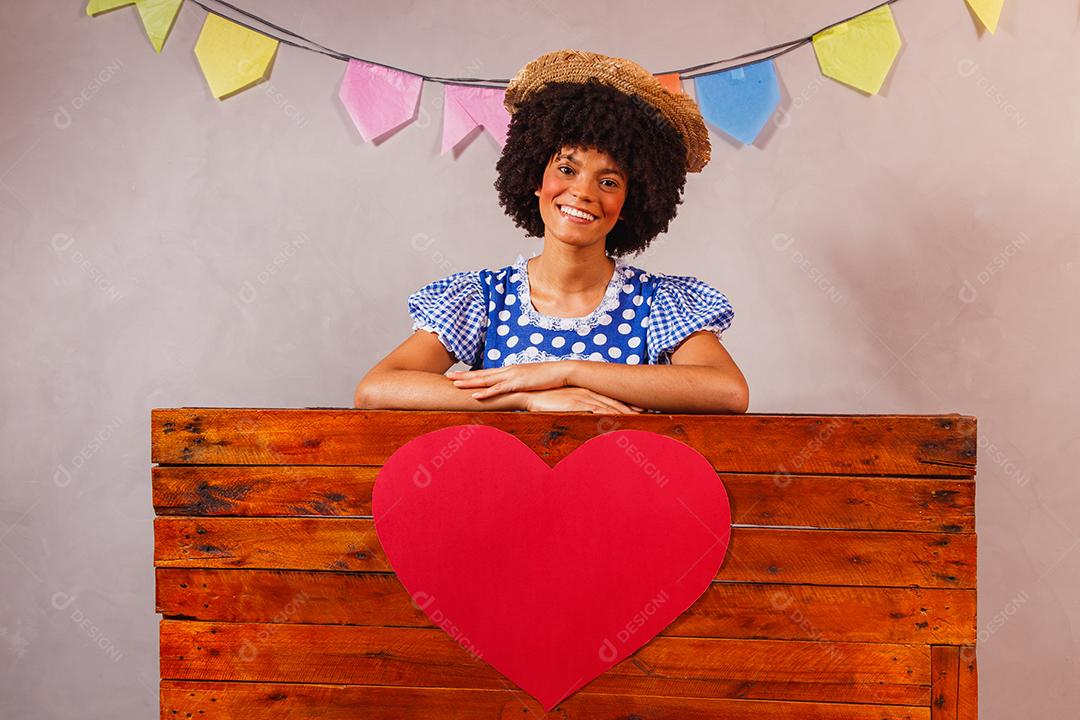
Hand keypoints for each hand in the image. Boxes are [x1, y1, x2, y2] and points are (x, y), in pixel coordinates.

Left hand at [448, 361, 575, 398]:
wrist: (562, 371)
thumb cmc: (548, 377)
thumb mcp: (530, 381)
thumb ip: (521, 385)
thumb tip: (515, 390)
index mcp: (510, 370)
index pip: (487, 372)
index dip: (472, 374)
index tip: (459, 375)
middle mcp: (508, 371)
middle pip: (482, 374)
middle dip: (464, 376)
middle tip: (448, 377)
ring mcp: (512, 376)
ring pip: (486, 380)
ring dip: (469, 382)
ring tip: (454, 384)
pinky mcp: (518, 383)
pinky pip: (498, 389)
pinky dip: (485, 392)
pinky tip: (474, 395)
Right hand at [522, 387, 641, 413]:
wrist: (531, 395)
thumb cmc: (548, 402)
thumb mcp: (568, 403)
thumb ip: (581, 408)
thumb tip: (591, 417)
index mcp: (588, 392)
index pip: (613, 398)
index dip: (628, 404)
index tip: (643, 409)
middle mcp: (588, 393)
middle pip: (615, 402)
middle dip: (631, 408)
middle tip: (648, 412)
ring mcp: (582, 398)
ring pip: (607, 406)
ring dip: (623, 413)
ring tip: (639, 419)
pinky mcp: (574, 403)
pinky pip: (593, 410)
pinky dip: (606, 415)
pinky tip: (616, 420)